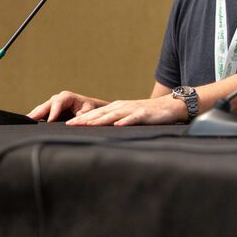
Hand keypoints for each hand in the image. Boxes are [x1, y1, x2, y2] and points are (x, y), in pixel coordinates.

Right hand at [27, 91, 108, 121]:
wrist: (91, 109)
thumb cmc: (91, 110)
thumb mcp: (90, 112)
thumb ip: (83, 115)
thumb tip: (76, 119)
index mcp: (68, 97)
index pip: (58, 103)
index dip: (53, 111)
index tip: (50, 121)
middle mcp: (58, 98)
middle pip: (46, 105)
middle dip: (38, 113)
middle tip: (29, 120)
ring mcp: (52, 104)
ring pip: (41, 109)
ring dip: (34, 116)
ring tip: (24, 122)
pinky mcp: (49, 111)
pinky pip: (40, 114)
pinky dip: (34, 118)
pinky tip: (27, 123)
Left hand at [65, 95, 186, 125]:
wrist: (169, 106)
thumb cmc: (149, 113)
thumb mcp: (129, 116)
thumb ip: (116, 120)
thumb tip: (101, 130)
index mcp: (117, 107)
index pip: (96, 113)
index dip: (82, 118)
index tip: (67, 124)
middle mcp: (122, 107)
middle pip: (101, 113)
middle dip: (85, 119)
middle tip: (69, 125)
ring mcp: (132, 110)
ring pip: (113, 115)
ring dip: (99, 120)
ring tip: (87, 125)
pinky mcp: (144, 114)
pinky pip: (133, 118)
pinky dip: (125, 121)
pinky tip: (117, 125)